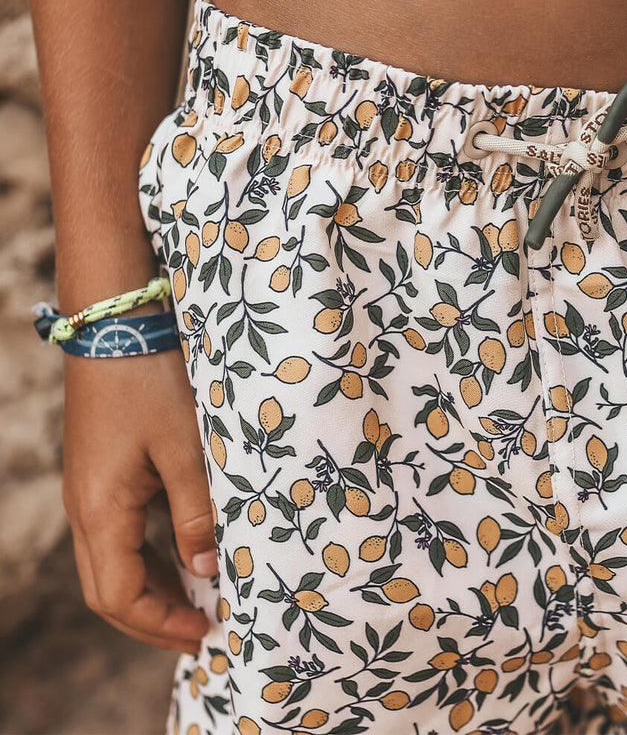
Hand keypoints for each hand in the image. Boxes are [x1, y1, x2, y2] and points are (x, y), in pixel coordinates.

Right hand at [62, 339, 216, 653]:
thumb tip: (207, 567)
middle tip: (205, 628)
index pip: (121, 597)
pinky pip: (119, 536)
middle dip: (154, 619)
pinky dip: (149, 559)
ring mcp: (90, 493)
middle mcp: (87, 510)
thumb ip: (197, 509)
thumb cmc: (151, 382)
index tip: (207, 631)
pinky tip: (185, 553)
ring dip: (152, 590)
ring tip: (202, 599)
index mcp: (102, 511)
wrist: (115, 328)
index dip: (162, 624)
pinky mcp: (102, 475)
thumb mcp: (185, 447)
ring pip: (112, 565)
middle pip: (109, 591)